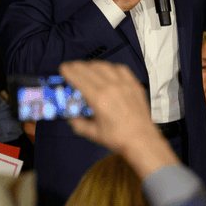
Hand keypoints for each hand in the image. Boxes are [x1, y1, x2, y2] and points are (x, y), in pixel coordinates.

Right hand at [61, 60, 178, 177]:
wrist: (142, 140)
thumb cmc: (118, 137)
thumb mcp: (92, 133)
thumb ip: (77, 123)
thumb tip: (70, 116)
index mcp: (99, 99)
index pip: (79, 78)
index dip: (69, 71)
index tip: (63, 68)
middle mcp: (111, 88)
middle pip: (89, 69)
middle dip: (77, 66)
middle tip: (71, 67)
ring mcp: (124, 84)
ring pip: (104, 66)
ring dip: (92, 65)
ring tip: (86, 67)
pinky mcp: (134, 85)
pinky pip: (120, 69)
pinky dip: (110, 67)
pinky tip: (106, 70)